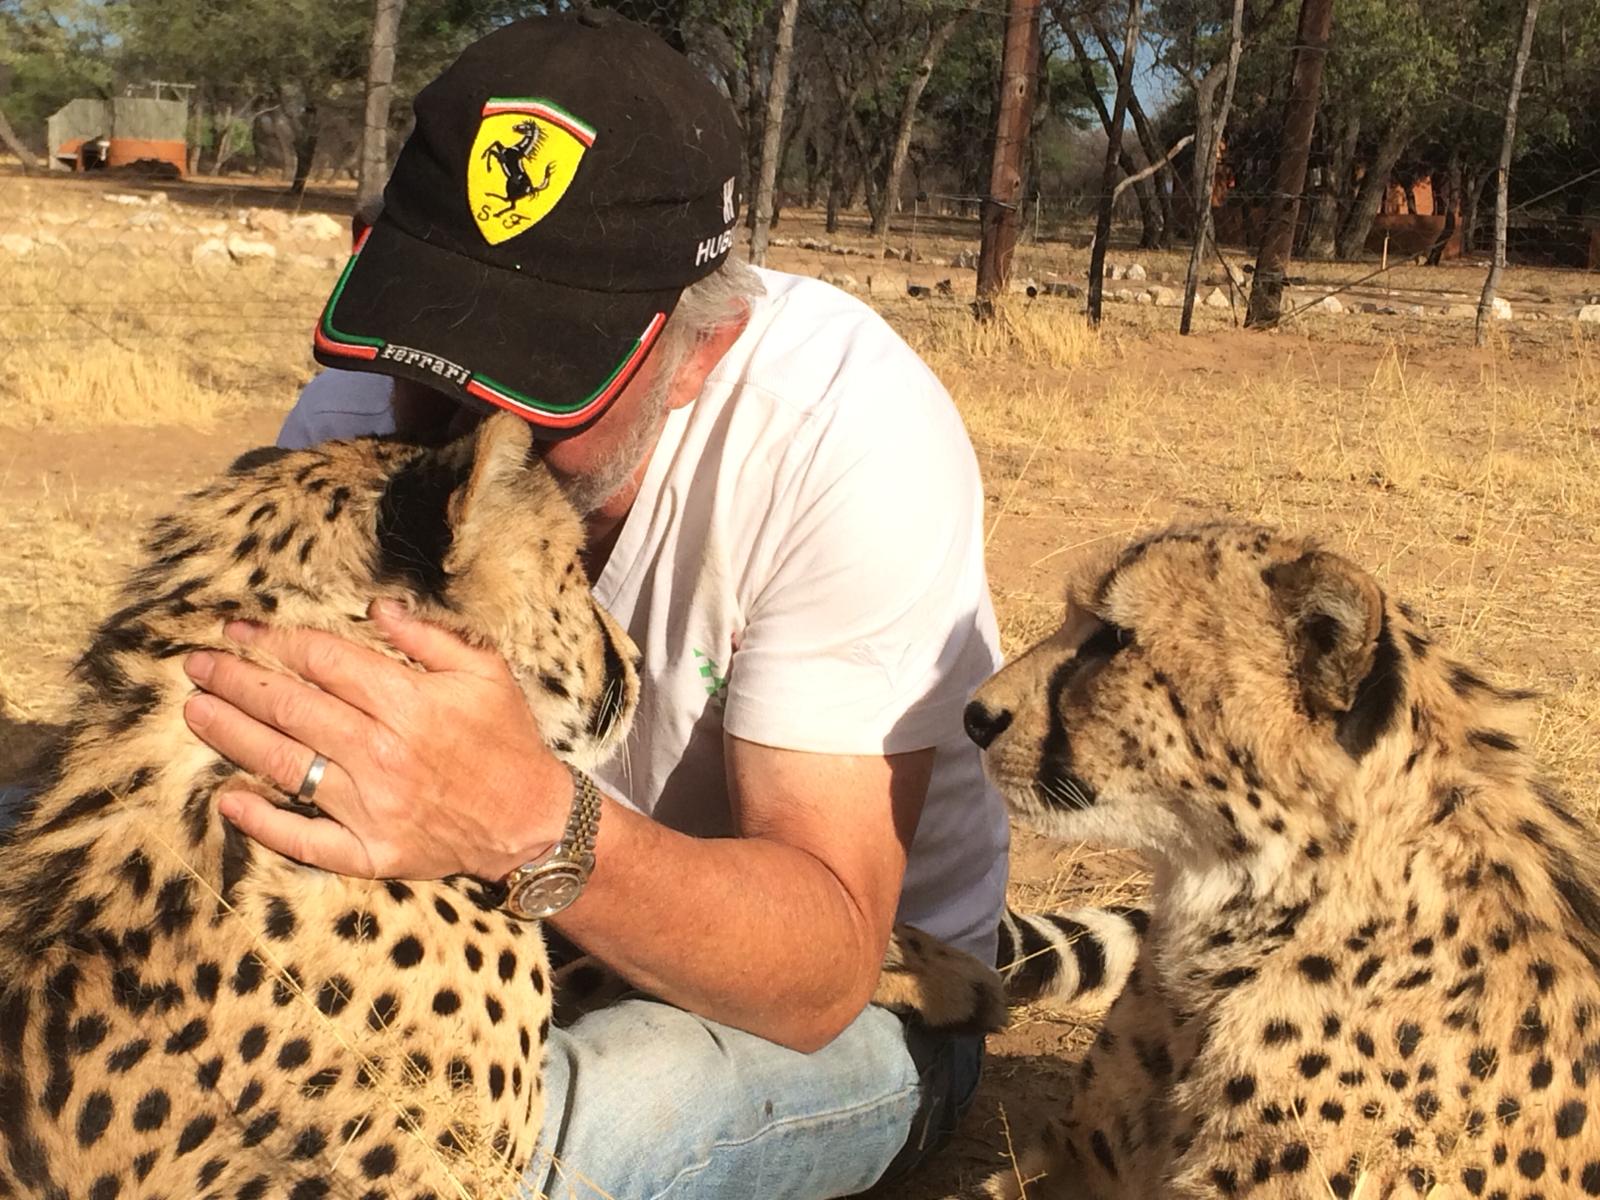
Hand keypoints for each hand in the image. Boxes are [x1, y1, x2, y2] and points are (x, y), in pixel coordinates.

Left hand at [182, 600, 571, 880]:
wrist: (532, 821)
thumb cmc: (508, 741)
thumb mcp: (484, 672)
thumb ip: (428, 637)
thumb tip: (375, 608)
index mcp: (409, 703)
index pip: (323, 661)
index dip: (275, 641)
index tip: (240, 631)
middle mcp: (383, 753)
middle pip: (292, 708)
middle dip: (237, 681)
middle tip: (197, 665)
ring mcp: (373, 807)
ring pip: (287, 765)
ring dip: (233, 736)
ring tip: (196, 711)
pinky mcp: (371, 851)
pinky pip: (306, 840)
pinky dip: (264, 822)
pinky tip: (229, 800)